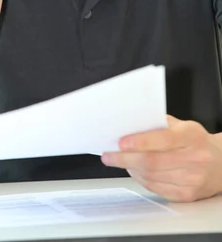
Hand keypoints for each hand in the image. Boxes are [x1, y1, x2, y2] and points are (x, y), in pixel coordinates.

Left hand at [101, 116, 221, 201]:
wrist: (220, 163)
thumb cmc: (195, 140)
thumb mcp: (181, 125)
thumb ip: (158, 124)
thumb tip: (129, 125)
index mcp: (191, 136)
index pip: (163, 139)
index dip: (140, 142)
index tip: (121, 142)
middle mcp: (194, 159)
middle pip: (152, 162)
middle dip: (125, 159)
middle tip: (109, 155)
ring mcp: (191, 179)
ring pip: (151, 176)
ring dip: (130, 168)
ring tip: (119, 161)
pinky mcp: (186, 195)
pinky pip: (155, 188)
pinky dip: (140, 179)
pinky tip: (133, 170)